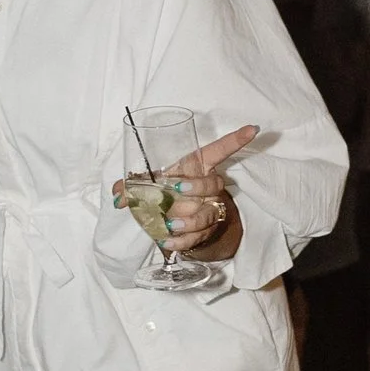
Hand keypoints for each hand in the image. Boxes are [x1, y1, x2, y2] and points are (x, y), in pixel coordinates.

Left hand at [110, 124, 256, 254]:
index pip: (220, 150)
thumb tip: (117, 195)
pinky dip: (181, 241)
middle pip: (212, 184)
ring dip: (189, 220)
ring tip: (170, 225)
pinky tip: (167, 242)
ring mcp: (211, 209)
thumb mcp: (152, 185)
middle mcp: (209, 186)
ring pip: (207, 214)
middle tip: (178, 190)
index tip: (252, 128)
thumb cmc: (170, 194)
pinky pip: (197, 236)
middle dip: (197, 187)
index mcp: (198, 166)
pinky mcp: (206, 231)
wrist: (182, 223)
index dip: (235, 140)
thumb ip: (134, 187)